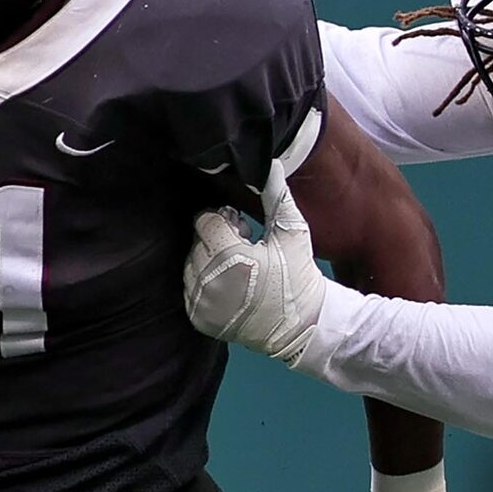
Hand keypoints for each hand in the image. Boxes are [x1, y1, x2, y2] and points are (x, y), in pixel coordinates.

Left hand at [183, 163, 326, 364]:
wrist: (302, 327)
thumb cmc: (298, 277)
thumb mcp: (292, 233)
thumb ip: (276, 196)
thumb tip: (270, 164)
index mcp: (229, 257)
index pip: (205, 221)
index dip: (225, 221)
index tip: (244, 231)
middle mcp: (210, 281)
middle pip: (197, 242)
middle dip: (217, 241)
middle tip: (244, 250)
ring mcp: (202, 303)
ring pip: (190, 266)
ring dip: (209, 263)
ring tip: (238, 270)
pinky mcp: (200, 319)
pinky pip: (190, 290)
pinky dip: (206, 285)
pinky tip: (230, 288)